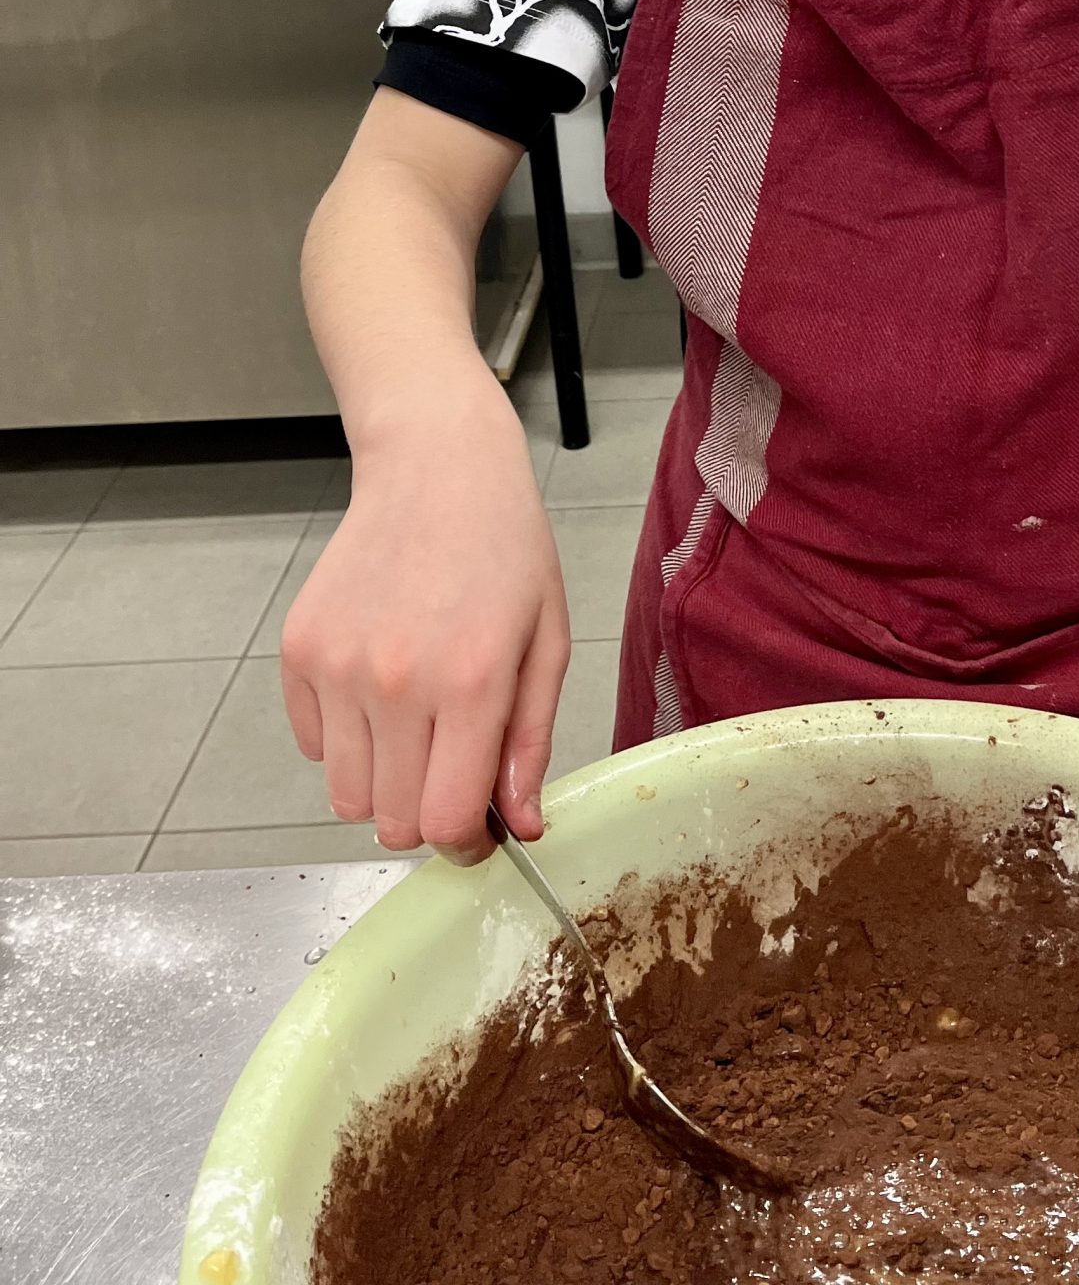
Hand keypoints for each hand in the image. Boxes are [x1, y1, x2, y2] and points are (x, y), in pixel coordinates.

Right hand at [279, 377, 569, 863]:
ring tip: (418, 720)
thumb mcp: (546, 642)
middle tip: (452, 767)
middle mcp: (394, 681)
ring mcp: (337, 666)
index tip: (478, 830)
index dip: (465, 845)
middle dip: (425, 814)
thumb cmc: (506, 550)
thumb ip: (530, 743)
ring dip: (383, 780)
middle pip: (390, 822)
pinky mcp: (298, 650)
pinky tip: (380, 682)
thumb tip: (520, 828)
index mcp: (469, 682)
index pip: (444, 822)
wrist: (436, 467)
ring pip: (345, 795)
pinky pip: (312, 745)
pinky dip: (344, 737)